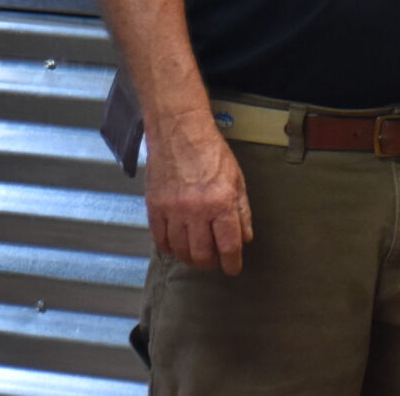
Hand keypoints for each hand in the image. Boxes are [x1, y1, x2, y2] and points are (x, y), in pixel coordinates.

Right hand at [146, 120, 253, 274]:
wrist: (180, 131)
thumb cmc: (210, 151)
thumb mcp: (237, 178)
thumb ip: (241, 210)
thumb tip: (245, 237)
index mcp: (221, 202)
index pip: (228, 245)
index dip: (232, 262)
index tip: (232, 268)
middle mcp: (197, 210)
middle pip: (202, 254)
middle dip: (210, 263)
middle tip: (213, 262)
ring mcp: (173, 210)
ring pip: (180, 250)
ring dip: (189, 258)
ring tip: (195, 256)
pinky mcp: (154, 207)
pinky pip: (160, 239)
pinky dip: (168, 247)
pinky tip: (175, 246)